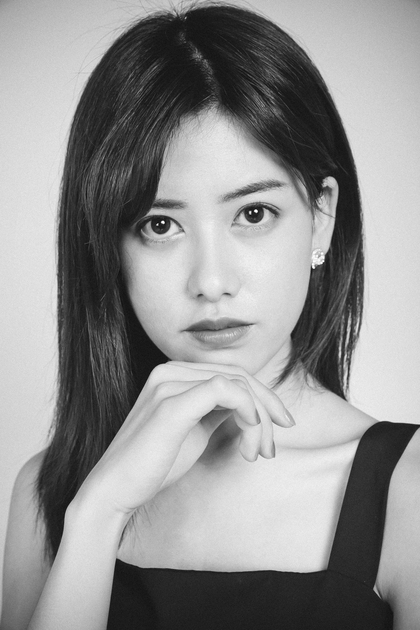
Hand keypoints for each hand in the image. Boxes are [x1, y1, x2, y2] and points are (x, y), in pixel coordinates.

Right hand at [77, 361, 293, 524]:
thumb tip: (251, 407)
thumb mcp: (195, 430)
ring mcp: (169, 384)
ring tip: (257, 452)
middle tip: (275, 443)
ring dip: (259, 419)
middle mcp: (170, 371)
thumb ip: (217, 411)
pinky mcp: (172, 403)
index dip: (263, 397)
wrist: (116, 490)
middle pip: (239, 376)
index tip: (280, 425)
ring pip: (237, 384)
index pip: (232, 375)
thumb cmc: (155, 464)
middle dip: (268, 407)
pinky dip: (247, 408)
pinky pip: (224, 390)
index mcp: (174, 374)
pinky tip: (251, 434)